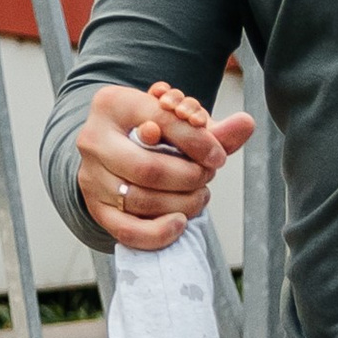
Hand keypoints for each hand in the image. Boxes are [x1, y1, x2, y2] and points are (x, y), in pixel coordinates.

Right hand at [74, 82, 255, 252]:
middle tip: (206, 177)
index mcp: (113, 104)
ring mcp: (90, 177)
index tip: (219, 158)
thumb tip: (247, 124)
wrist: (116, 149)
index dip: (199, 143)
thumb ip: (213, 129)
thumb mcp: (179, 122)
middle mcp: (93, 139)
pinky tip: (180, 223)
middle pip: (148, 168)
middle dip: (189, 178)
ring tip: (199, 196)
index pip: (162, 122)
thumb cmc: (154, 133)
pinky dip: (158, 233)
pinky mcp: (95, 208)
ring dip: (181, 204)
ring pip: (140, 200)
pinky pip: (126, 230)